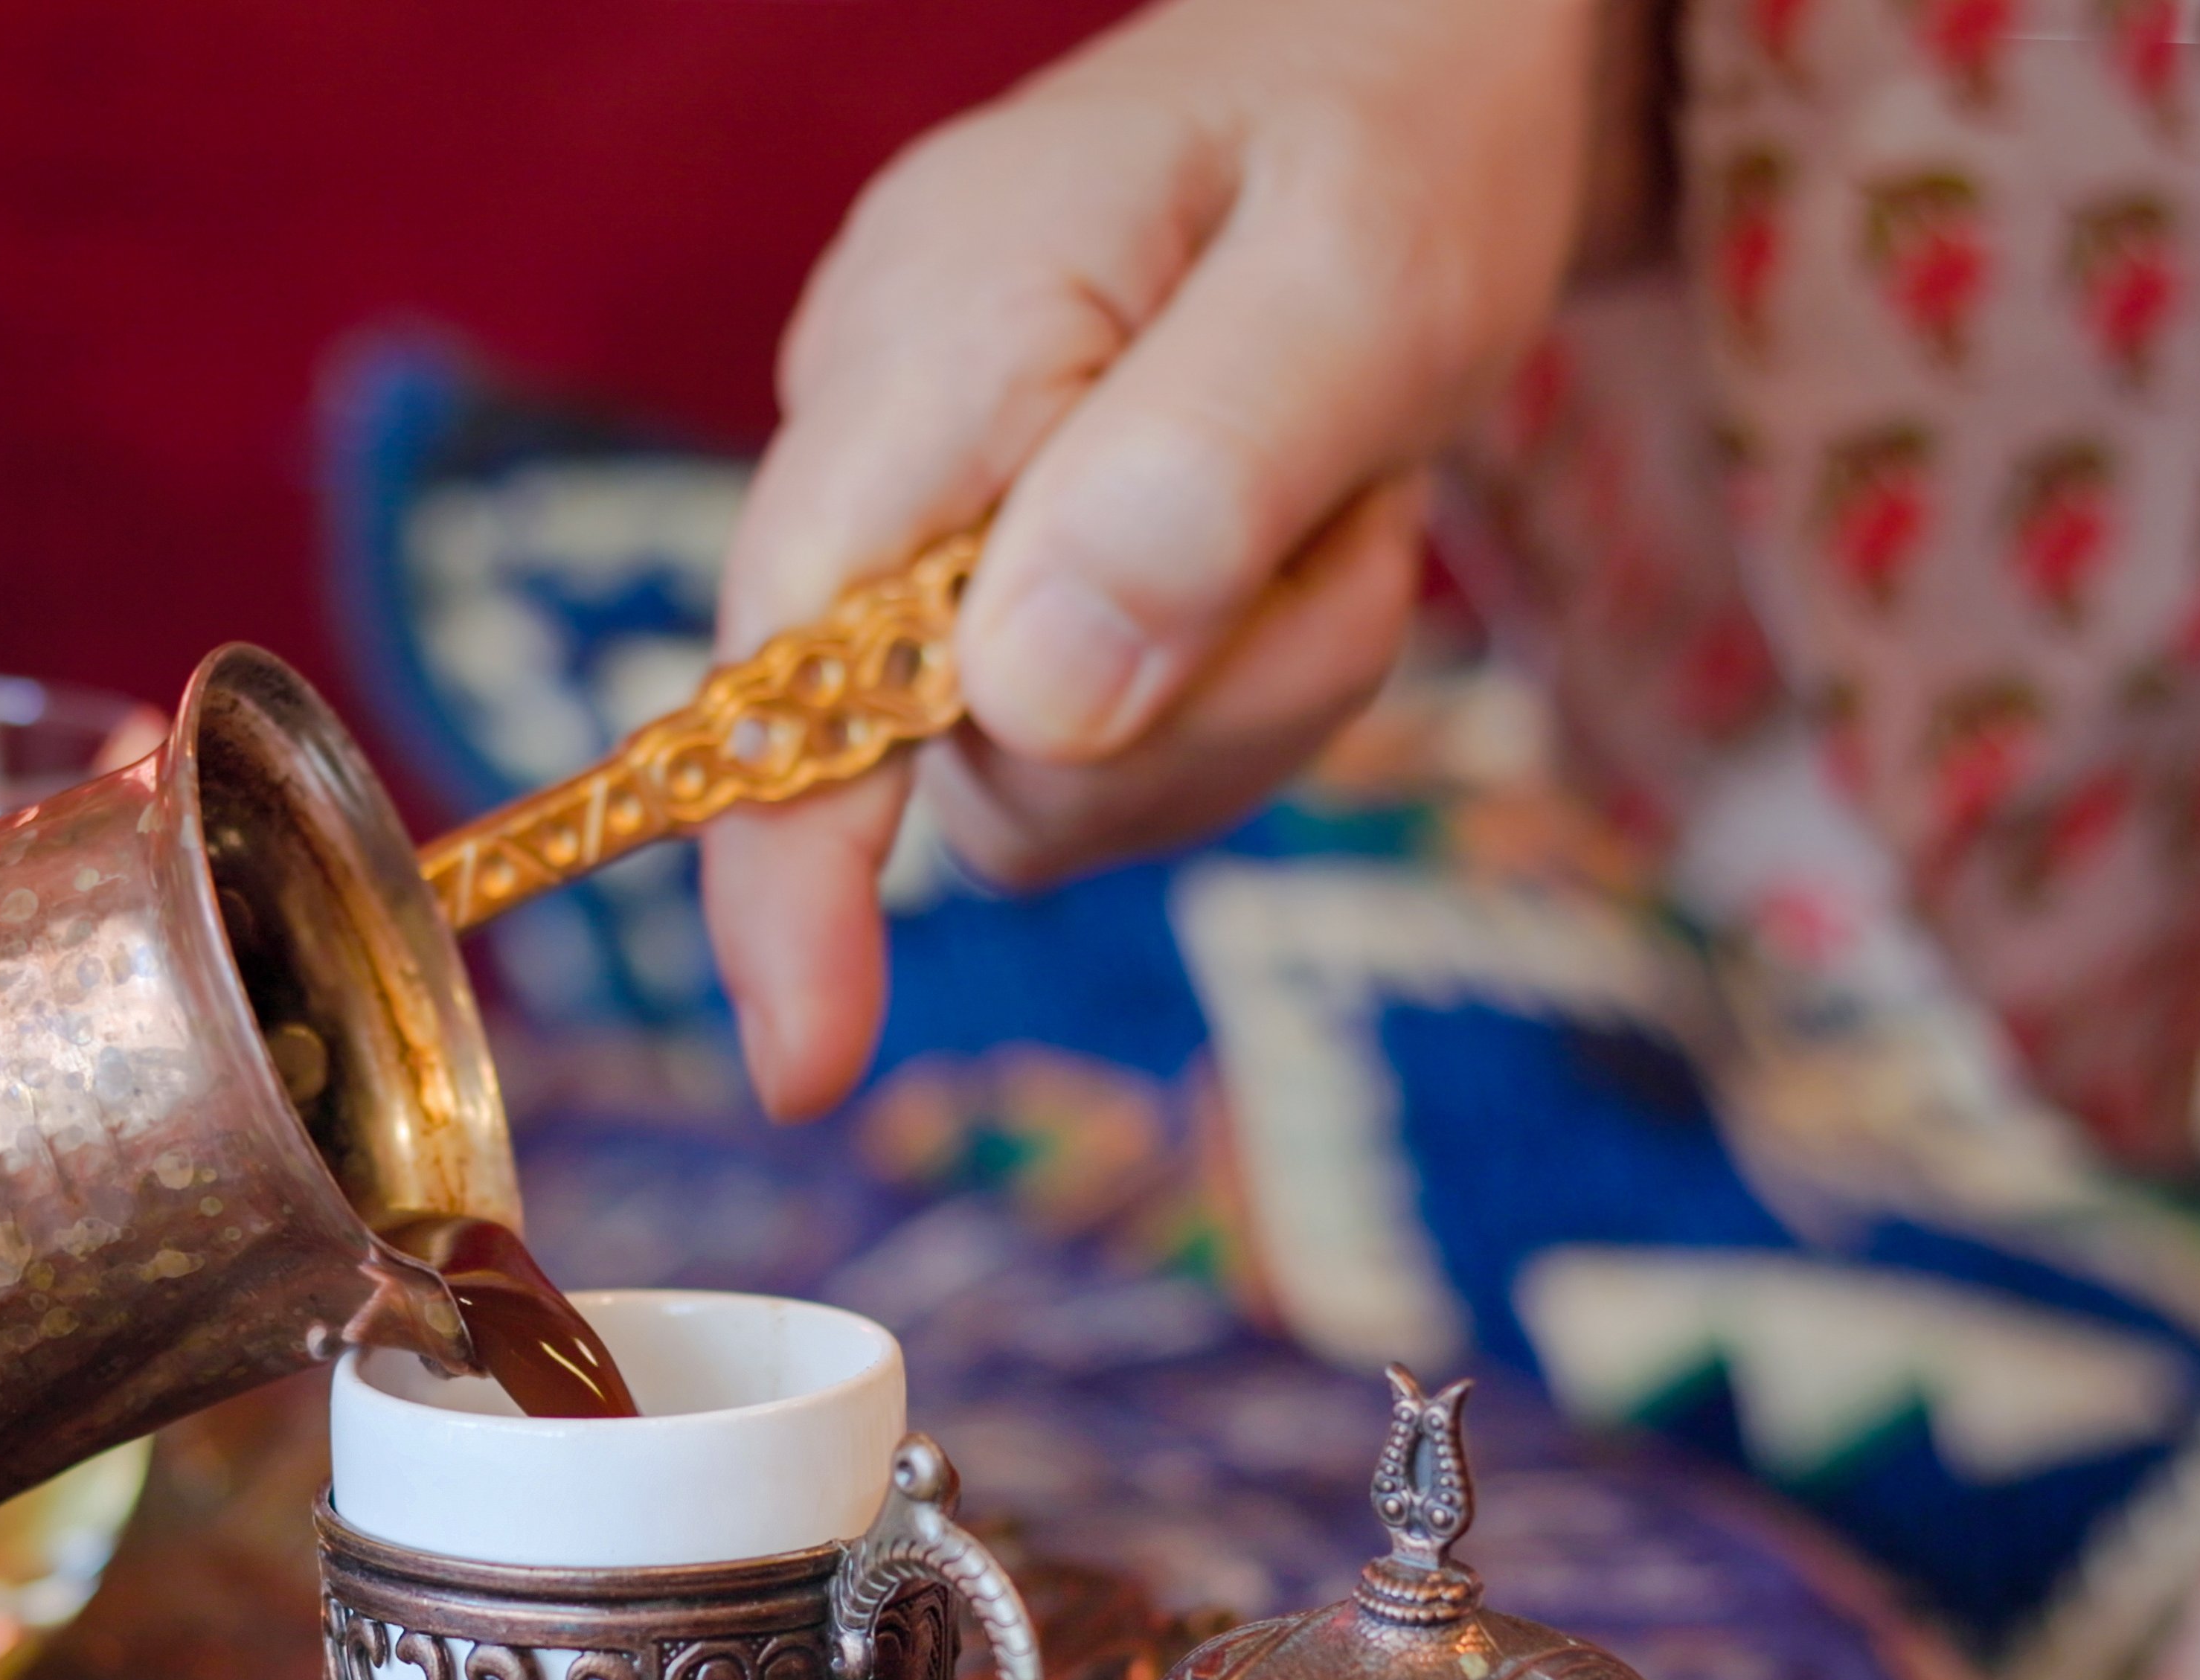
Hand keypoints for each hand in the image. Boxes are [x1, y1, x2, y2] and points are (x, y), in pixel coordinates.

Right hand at [701, 0, 1650, 1117]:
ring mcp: (929, 513)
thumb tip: (1027, 705)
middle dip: (1190, 720)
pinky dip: (1231, 683)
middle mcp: (881, 435)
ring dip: (1240, 696)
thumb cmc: (1400, 131)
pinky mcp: (992, 570)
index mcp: (932, 333)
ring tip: (1339, 502)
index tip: (808, 1059)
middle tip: (1356, 536)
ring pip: (1046, 771)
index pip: (788, 652)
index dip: (784, 865)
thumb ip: (1199, 475)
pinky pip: (1092, 737)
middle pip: (954, 756)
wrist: (1414, 60)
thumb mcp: (1365, 272)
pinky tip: (1288, 539)